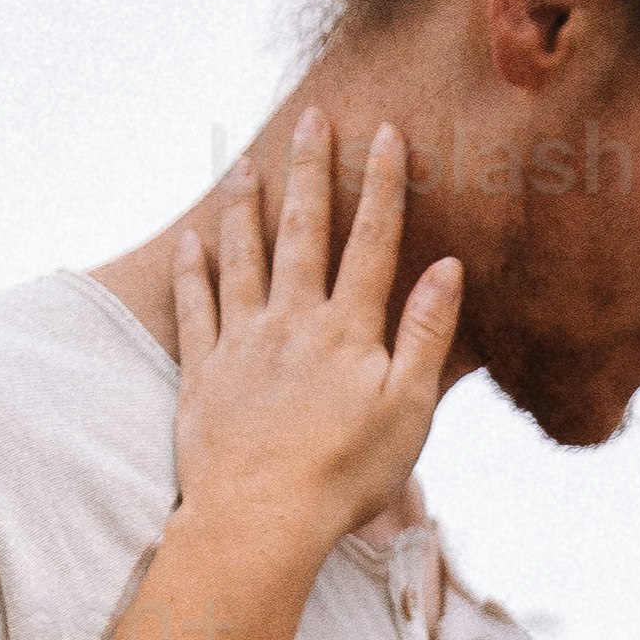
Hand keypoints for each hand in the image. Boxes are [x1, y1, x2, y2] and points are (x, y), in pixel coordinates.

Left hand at [169, 110, 458, 569]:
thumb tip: (447, 268)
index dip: (380, 184)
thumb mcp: (409, 410)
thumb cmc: (347, 474)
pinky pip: (194, 308)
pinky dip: (193, 270)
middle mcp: (293, 322)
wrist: (260, 520)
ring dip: (245, 207)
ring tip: (244, 164)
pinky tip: (192, 240)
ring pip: (243, 258)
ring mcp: (242, 343)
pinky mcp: (203, 373)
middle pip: (303, 232)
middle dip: (310, 171)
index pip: (371, 241)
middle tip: (311, 119)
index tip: (384, 133)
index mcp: (348, 329)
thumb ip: (425, 335)